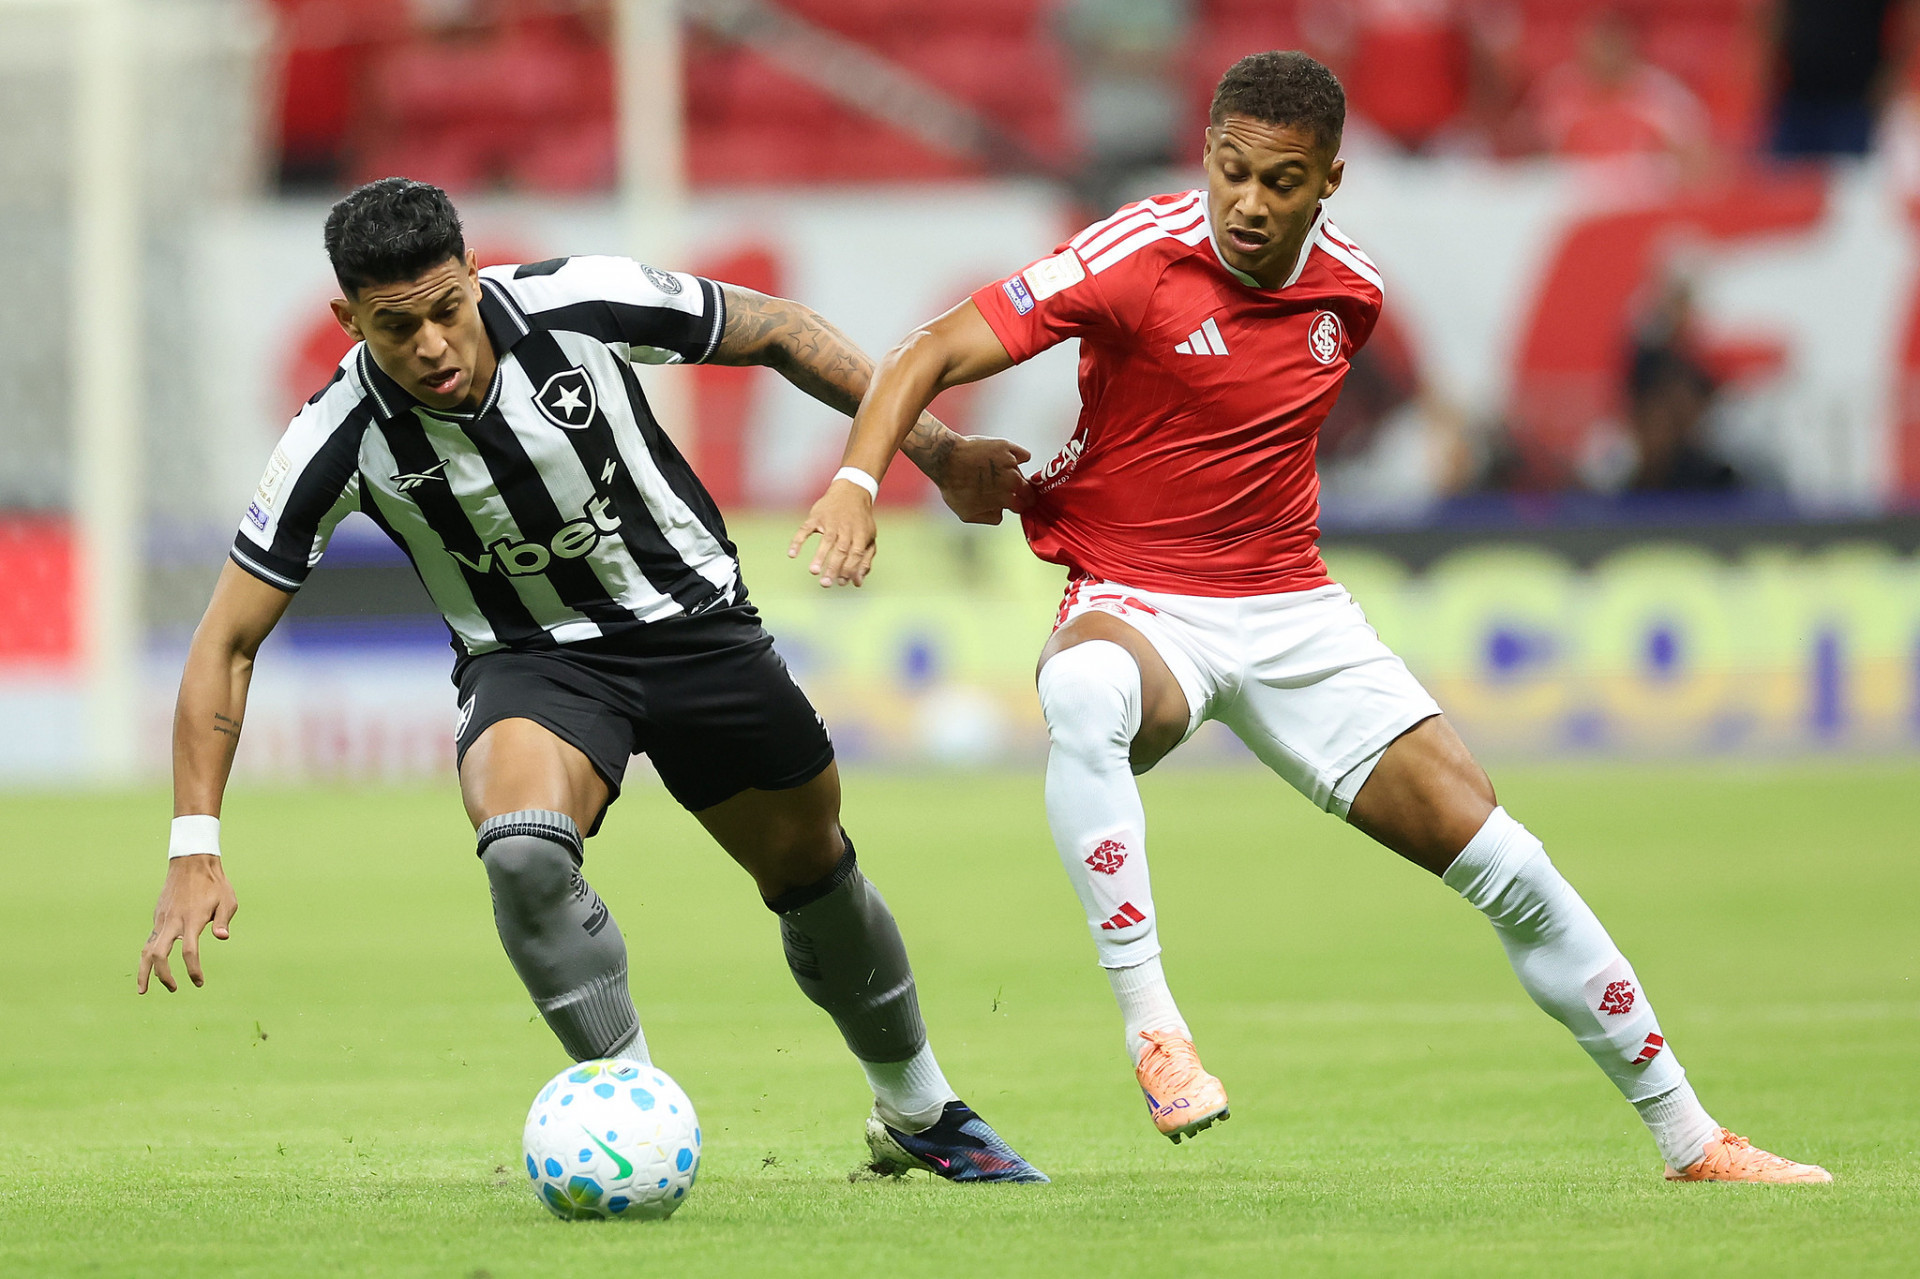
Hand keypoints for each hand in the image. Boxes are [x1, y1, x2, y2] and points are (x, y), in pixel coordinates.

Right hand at [137, 854, 237, 992]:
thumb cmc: (214, 883)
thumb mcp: (227, 900)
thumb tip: (223, 937)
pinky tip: (151, 966)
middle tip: (173, 989)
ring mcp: (162, 919)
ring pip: (147, 949)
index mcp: (192, 919)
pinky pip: (150, 940)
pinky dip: (148, 955)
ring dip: (144, 971)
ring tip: (143, 989)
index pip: (189, 951)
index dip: (193, 970)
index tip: (198, 982)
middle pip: (159, 955)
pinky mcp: (158, 916)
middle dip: (163, 976)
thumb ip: (223, 920)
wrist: (191, 862)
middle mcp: (173, 921)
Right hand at [788, 478, 876, 587]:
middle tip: (825, 583)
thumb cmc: (860, 521)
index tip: (841, 582)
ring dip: (819, 556)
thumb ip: (864, 561)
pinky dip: (798, 540)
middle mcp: (846, 528)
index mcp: (861, 534)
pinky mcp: (817, 516)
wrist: (851, 491)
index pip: (855, 554)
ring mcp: (831, 521)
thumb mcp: (868, 538)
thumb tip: (857, 583)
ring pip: (826, 541)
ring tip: (813, 571)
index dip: (849, 569)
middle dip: (833, 567)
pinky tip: (792, 554)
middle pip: (841, 550)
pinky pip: (806, 529)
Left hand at [932, 435, 1033, 524]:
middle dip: (1023, 493)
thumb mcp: (968, 514)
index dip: (1018, 505)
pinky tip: (1008, 459)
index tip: (1013, 502)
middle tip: (1012, 490)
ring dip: (1013, 475)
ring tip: (995, 472)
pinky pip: (1022, 455)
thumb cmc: (954, 488)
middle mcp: (1012, 481)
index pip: (1023, 506)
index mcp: (1006, 499)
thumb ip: (990, 517)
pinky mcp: (1007, 447)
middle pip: (1028, 491)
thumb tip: (1001, 512)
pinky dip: (1018, 457)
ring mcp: (1010, 463)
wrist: (946, 459)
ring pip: (1020, 473)